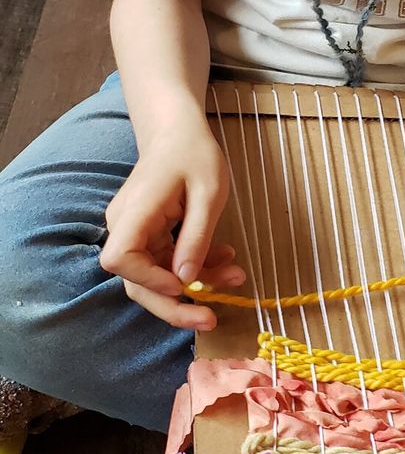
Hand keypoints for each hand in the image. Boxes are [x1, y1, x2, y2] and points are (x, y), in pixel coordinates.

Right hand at [100, 117, 244, 328]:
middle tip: (212, 319)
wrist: (179, 134)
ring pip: (158, 279)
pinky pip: (170, 264)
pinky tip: (226, 260)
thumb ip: (197, 237)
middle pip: (137, 283)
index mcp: (135, 213)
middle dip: (175, 307)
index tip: (183, 284)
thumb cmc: (195, 155)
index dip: (149, 280)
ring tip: (236, 277)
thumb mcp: (208, 195)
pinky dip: (198, 268)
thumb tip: (187, 281)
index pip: (120, 259)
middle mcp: (126, 228)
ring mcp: (136, 235)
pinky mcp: (151, 239)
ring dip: (196, 287)